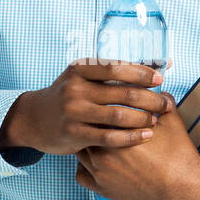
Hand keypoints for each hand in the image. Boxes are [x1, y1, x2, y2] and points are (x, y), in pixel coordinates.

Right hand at [0, 58, 172, 156]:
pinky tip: (146, 136)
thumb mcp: (82, 77)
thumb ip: (115, 71)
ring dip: (143, 119)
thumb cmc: (68, 95)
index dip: (142, 73)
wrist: (33, 119)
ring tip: (156, 120)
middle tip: (166, 104)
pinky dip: (131, 137)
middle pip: (123, 93)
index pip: (116, 67)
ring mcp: (73, 112)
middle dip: (150, 99)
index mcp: (80, 69)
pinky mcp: (74, 135)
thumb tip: (162, 62)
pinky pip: (109, 137)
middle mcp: (75, 89)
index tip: (160, 79)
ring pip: (119, 116)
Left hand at [75, 93, 199, 199]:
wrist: (183, 190)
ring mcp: (100, 171)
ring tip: (100, 141)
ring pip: (81, 150)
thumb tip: (157, 91)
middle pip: (87, 129)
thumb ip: (160, 101)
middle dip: (94, 124)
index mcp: (117, 130)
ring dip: (89, 144)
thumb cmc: (178, 157)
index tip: (108, 106)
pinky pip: (81, 175)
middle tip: (103, 122)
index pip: (100, 110)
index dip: (104, 106)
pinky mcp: (102, 189)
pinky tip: (99, 162)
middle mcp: (103, 150)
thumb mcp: (171, 122)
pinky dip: (86, 168)